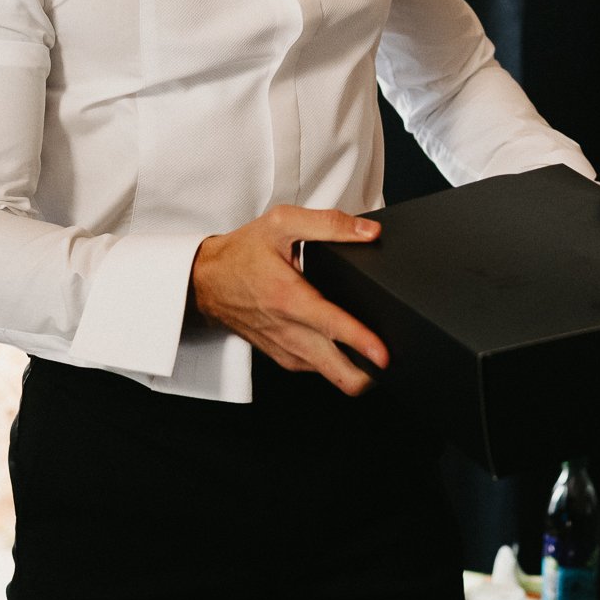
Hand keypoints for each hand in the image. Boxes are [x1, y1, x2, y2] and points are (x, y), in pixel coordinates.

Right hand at [191, 206, 387, 395]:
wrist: (207, 281)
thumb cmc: (242, 253)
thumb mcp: (281, 223)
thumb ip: (328, 224)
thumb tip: (369, 232)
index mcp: (289, 297)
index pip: (331, 327)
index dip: (362, 343)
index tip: (384, 355)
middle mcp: (288, 330)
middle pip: (336, 372)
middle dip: (369, 374)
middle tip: (392, 362)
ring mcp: (285, 349)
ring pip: (330, 376)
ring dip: (357, 370)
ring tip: (376, 355)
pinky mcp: (283, 357)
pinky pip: (318, 369)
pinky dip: (337, 365)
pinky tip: (347, 350)